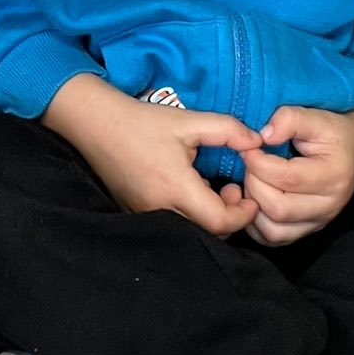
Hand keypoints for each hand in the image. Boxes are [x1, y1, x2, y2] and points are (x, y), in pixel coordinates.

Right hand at [43, 74, 260, 238]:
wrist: (96, 125)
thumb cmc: (142, 122)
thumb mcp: (189, 120)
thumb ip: (228, 130)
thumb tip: (258, 143)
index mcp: (175, 188)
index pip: (220, 222)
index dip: (243, 213)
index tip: (249, 194)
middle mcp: (160, 210)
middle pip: (209, 234)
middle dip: (229, 216)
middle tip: (232, 189)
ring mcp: (146, 216)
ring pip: (192, 232)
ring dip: (210, 218)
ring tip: (212, 188)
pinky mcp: (137, 214)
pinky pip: (173, 226)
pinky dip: (190, 216)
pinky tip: (190, 191)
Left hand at [238, 102, 353, 246]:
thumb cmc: (333, 134)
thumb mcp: (315, 117)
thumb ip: (289, 119)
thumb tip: (263, 136)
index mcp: (333, 176)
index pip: (287, 178)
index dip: (258, 163)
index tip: (249, 148)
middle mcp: (329, 206)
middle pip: (278, 208)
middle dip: (254, 184)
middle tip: (249, 164)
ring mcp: (319, 222)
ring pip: (273, 231)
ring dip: (253, 206)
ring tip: (253, 181)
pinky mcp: (307, 230)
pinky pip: (273, 239)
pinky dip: (256, 223)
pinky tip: (254, 199)